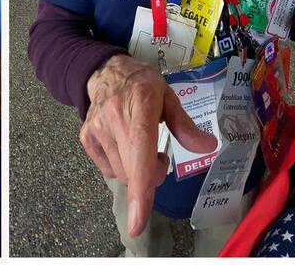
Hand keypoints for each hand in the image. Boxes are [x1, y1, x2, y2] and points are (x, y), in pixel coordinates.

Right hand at [81, 54, 216, 237]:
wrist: (104, 71)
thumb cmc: (142, 84)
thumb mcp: (169, 96)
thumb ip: (186, 124)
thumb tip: (208, 148)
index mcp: (139, 108)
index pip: (139, 157)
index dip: (141, 193)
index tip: (137, 224)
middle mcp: (113, 121)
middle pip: (135, 175)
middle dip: (152, 176)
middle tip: (161, 155)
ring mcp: (96, 130)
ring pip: (122, 175)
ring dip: (137, 171)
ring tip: (141, 147)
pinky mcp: (86, 138)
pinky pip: (108, 170)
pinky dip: (122, 167)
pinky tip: (125, 148)